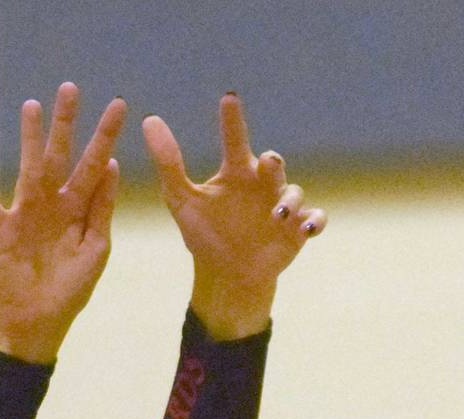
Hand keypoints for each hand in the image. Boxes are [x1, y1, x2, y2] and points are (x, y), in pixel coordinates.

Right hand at [0, 83, 124, 364]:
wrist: (38, 323)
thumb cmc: (70, 290)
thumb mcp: (95, 250)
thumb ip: (101, 210)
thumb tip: (111, 167)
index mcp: (79, 210)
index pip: (95, 167)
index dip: (105, 138)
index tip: (119, 106)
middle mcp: (53, 205)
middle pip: (61, 156)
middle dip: (67, 124)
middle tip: (71, 88)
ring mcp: (26, 215)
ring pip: (29, 169)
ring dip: (30, 139)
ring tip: (32, 106)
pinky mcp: (1, 232)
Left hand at [143, 93, 323, 339]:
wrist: (227, 276)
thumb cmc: (205, 235)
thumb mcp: (181, 200)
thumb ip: (168, 162)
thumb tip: (149, 120)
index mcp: (236, 172)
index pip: (235, 139)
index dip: (232, 119)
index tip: (229, 98)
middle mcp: (262, 184)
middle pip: (272, 163)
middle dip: (273, 162)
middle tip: (267, 163)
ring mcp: (283, 206)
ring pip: (294, 192)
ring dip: (289, 199)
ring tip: (278, 213)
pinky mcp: (298, 229)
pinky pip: (315, 218)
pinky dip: (315, 220)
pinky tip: (306, 227)